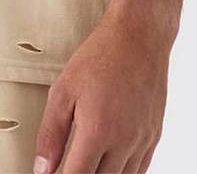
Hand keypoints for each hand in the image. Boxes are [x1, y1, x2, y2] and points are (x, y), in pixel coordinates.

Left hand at [32, 1, 173, 172]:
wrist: (139, 37)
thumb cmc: (99, 58)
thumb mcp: (63, 91)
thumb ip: (51, 134)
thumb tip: (42, 169)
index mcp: (98, 131)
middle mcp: (124, 142)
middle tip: (67, 167)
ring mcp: (143, 141)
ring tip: (85, 165)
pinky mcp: (154, 136)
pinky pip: (140, 171)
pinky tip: (109, 167)